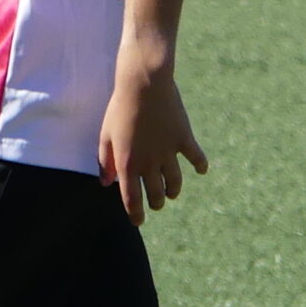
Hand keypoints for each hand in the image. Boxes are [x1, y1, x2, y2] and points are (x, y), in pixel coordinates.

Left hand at [98, 64, 207, 224]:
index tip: (138, 221)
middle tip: (157, 202)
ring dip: (173, 191)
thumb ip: (105, 161)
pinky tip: (200, 170)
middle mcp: (149, 163)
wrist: (143, 85)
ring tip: (171, 192)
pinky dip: (200, 166)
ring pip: (175, 182)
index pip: (132, 199)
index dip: (135, 214)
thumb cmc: (119, 108)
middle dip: (156, 201)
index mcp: (128, 163)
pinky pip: (196, 158)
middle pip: (156, 193)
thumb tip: (106, 183)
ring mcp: (169, 152)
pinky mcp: (184, 139)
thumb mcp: (105, 135)